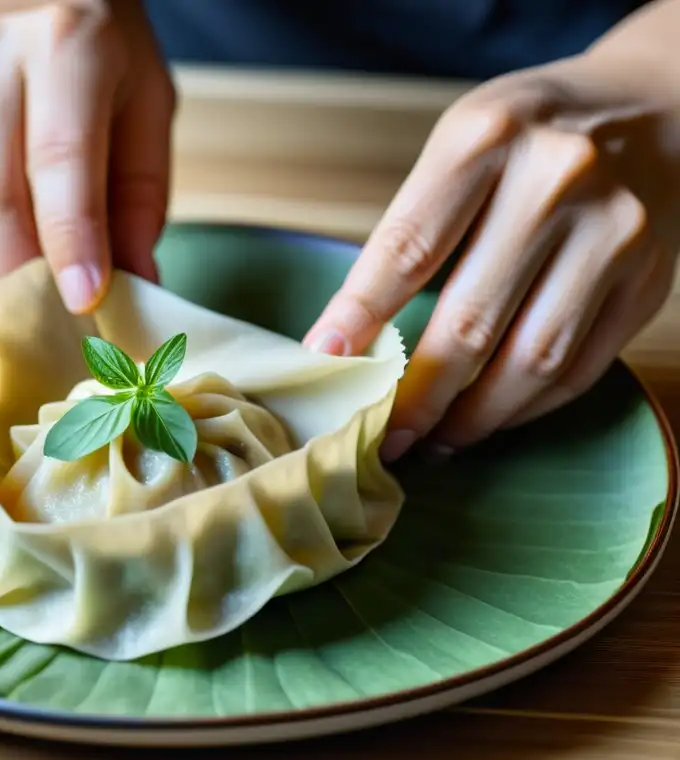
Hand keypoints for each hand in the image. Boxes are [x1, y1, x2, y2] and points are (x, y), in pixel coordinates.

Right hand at [0, 0, 174, 311]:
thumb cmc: (104, 52)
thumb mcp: (147, 108)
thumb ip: (142, 199)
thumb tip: (135, 287)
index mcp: (66, 42)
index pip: (60, 159)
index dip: (71, 240)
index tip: (83, 302)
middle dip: (22, 273)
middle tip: (55, 312)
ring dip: (0, 252)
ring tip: (38, 245)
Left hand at [304, 52, 679, 461]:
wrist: (654, 106)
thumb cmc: (530, 134)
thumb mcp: (461, 145)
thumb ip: (413, 229)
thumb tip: (349, 339)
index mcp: (487, 138)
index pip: (408, 248)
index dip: (361, 316)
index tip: (325, 361)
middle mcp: (558, 180)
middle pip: (471, 319)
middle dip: (418, 395)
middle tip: (387, 434)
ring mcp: (615, 232)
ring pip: (532, 359)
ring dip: (474, 417)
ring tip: (434, 440)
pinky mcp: (650, 279)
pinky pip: (580, 368)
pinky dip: (528, 407)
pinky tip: (491, 417)